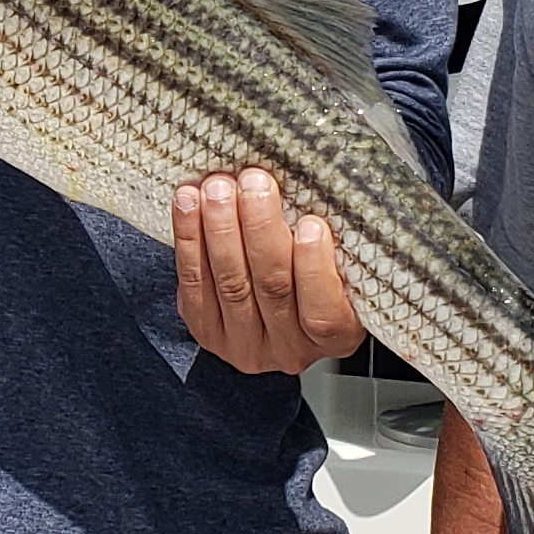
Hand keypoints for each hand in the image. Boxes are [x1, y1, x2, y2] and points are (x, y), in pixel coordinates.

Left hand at [171, 169, 361, 373]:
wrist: (284, 318)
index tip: (311, 224)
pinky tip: (189, 203)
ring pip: (229, 283)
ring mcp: (243, 344)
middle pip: (271, 287)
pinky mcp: (206, 330)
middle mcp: (288, 350)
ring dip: (220, 228)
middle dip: (260, 229)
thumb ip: (334, 248)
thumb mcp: (344, 273)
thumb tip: (312, 193)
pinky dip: (189, 237)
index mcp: (335, 338)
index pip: (323, 313)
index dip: (314, 269)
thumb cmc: (323, 281)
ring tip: (218, 187)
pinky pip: (193, 282)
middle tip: (254, 183)